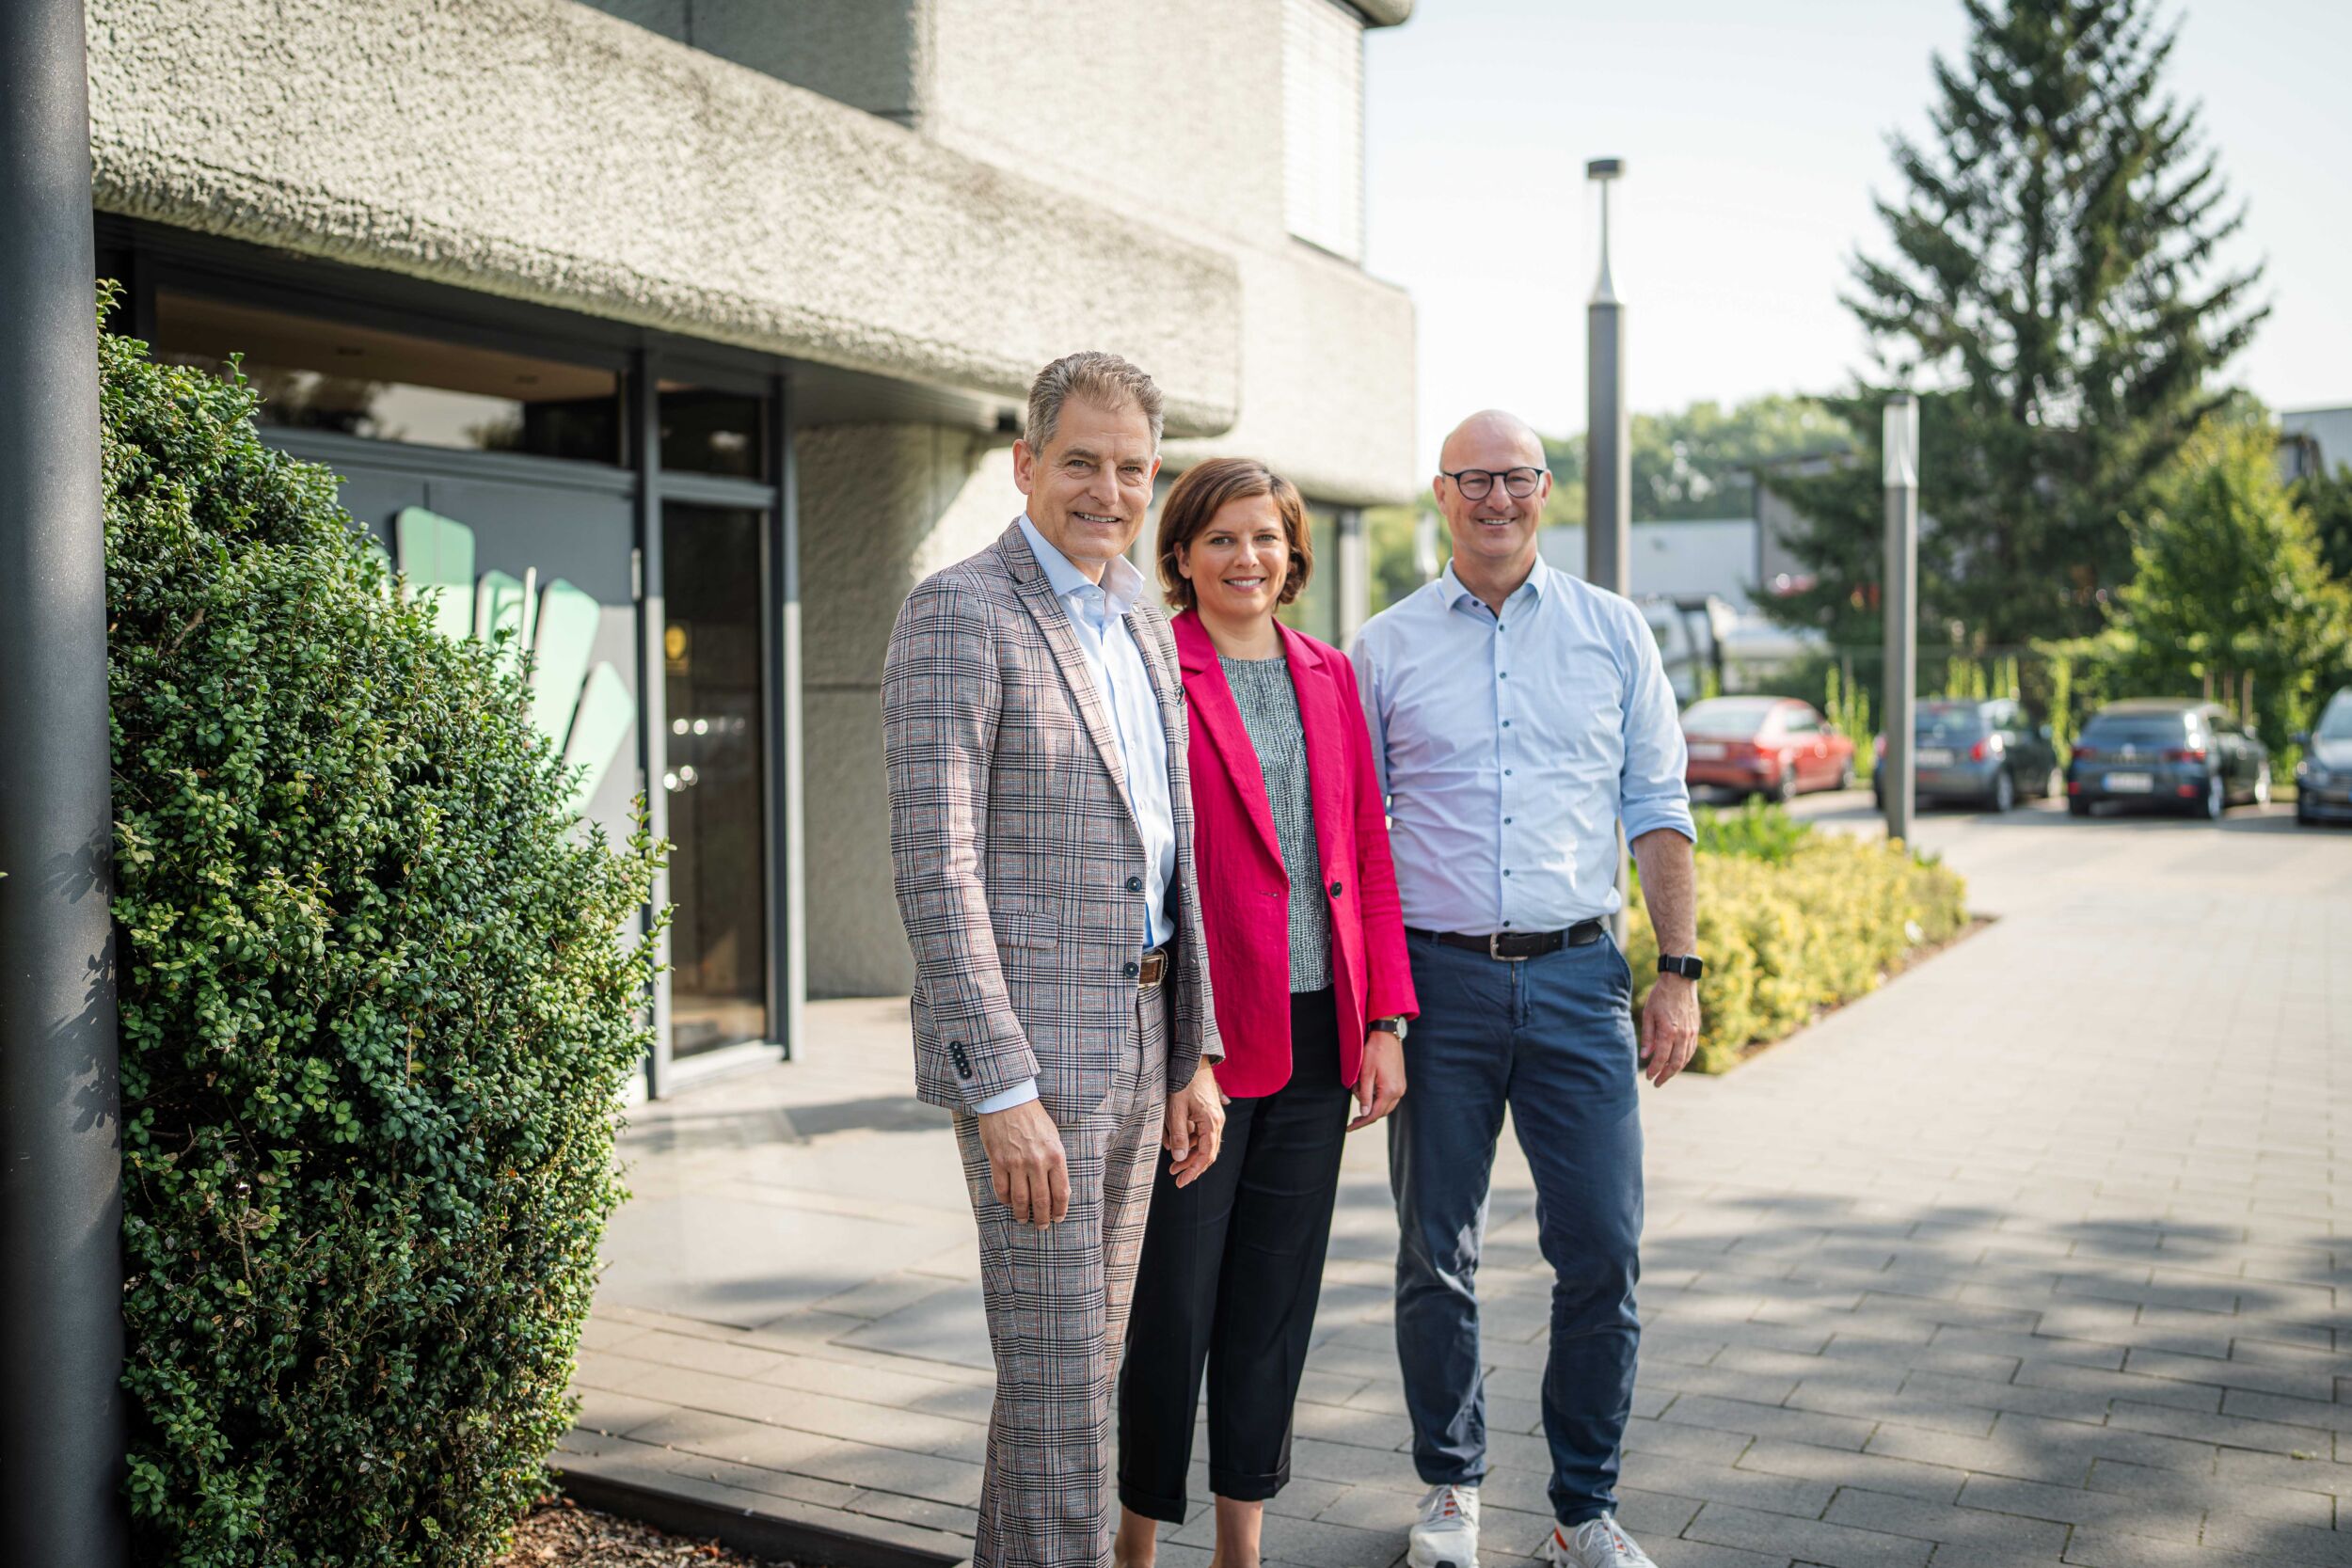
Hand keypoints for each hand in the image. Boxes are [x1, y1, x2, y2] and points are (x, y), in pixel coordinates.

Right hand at [977, 1098, 1068, 1224]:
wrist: (1009, 1100)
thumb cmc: (1034, 1118)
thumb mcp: (1054, 1138)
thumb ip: (1057, 1163)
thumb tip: (1061, 1190)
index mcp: (1055, 1155)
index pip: (1061, 1192)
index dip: (1060, 1210)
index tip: (1059, 1218)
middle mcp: (1037, 1162)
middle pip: (1041, 1200)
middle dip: (1043, 1218)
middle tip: (1042, 1226)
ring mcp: (1016, 1162)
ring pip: (1021, 1199)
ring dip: (1023, 1214)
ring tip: (1024, 1219)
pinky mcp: (998, 1161)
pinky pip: (1002, 1189)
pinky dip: (1006, 1200)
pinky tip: (1009, 1203)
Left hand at [1164, 1063, 1226, 1188]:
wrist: (1192, 1058)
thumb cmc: (1183, 1081)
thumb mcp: (1176, 1109)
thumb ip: (1177, 1134)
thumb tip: (1178, 1158)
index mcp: (1211, 1122)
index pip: (1206, 1155)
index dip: (1194, 1171)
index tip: (1181, 1182)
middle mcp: (1217, 1121)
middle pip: (1207, 1152)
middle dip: (1191, 1165)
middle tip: (1175, 1176)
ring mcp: (1214, 1116)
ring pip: (1203, 1143)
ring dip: (1189, 1154)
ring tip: (1172, 1163)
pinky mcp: (1209, 1111)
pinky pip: (1201, 1133)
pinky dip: (1190, 1141)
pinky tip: (1176, 1142)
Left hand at [1346, 1030, 1406, 1131]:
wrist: (1387, 1035)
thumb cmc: (1374, 1051)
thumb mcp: (1365, 1073)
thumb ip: (1365, 1095)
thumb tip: (1364, 1114)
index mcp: (1390, 1091)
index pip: (1374, 1114)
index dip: (1361, 1123)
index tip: (1349, 1128)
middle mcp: (1399, 1091)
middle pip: (1382, 1112)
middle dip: (1366, 1116)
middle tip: (1352, 1121)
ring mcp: (1401, 1087)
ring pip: (1386, 1106)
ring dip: (1372, 1106)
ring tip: (1357, 1095)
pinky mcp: (1400, 1082)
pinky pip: (1389, 1098)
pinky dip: (1378, 1099)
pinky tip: (1368, 1093)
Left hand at [1641, 973, 1700, 1086]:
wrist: (1680, 981)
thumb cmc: (1660, 996)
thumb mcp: (1648, 1014)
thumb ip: (1647, 1036)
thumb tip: (1645, 1055)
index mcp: (1668, 1031)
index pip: (1661, 1058)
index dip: (1654, 1070)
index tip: (1648, 1077)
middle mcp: (1682, 1035)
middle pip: (1675, 1063)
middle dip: (1666, 1075)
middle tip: (1657, 1082)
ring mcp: (1691, 1033)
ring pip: (1685, 1058)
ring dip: (1675, 1069)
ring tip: (1665, 1074)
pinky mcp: (1695, 1029)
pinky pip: (1691, 1050)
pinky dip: (1683, 1059)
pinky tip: (1676, 1062)